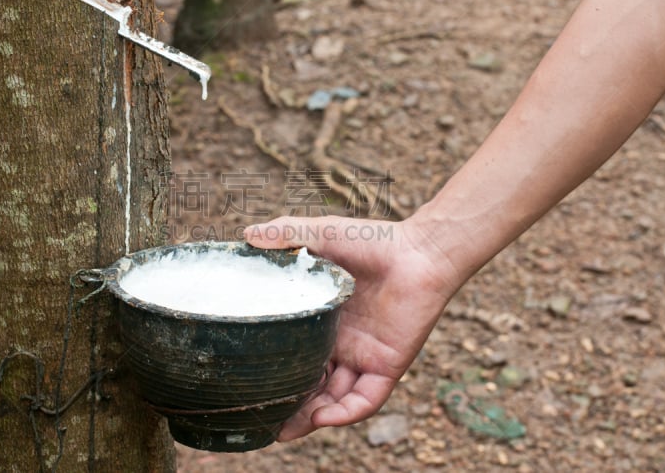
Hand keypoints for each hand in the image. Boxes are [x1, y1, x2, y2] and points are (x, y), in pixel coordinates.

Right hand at [244, 215, 461, 440]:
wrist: (418, 252)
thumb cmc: (372, 240)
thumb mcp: (320, 234)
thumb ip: (285, 234)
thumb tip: (247, 235)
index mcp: (322, 319)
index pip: (293, 352)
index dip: (275, 369)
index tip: (249, 378)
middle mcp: (340, 342)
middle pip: (310, 382)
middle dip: (289, 404)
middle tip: (262, 418)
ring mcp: (363, 356)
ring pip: (334, 398)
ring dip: (311, 417)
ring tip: (285, 430)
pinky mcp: (386, 364)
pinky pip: (365, 399)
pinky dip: (345, 412)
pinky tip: (324, 417)